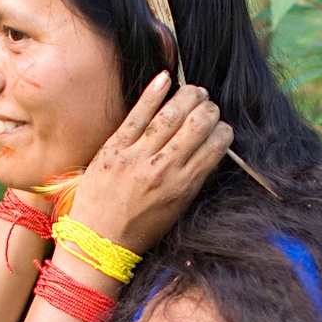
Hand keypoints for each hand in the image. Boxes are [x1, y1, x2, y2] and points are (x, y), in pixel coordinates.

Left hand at [63, 74, 232, 255]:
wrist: (98, 242)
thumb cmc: (140, 229)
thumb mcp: (176, 209)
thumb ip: (193, 178)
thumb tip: (210, 149)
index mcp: (183, 186)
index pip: (216, 145)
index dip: (223, 130)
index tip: (220, 127)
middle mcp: (163, 169)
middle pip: (197, 124)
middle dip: (209, 109)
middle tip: (207, 106)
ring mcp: (137, 156)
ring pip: (171, 114)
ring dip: (188, 96)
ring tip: (194, 90)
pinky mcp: (114, 148)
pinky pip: (137, 114)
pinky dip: (153, 93)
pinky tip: (165, 79)